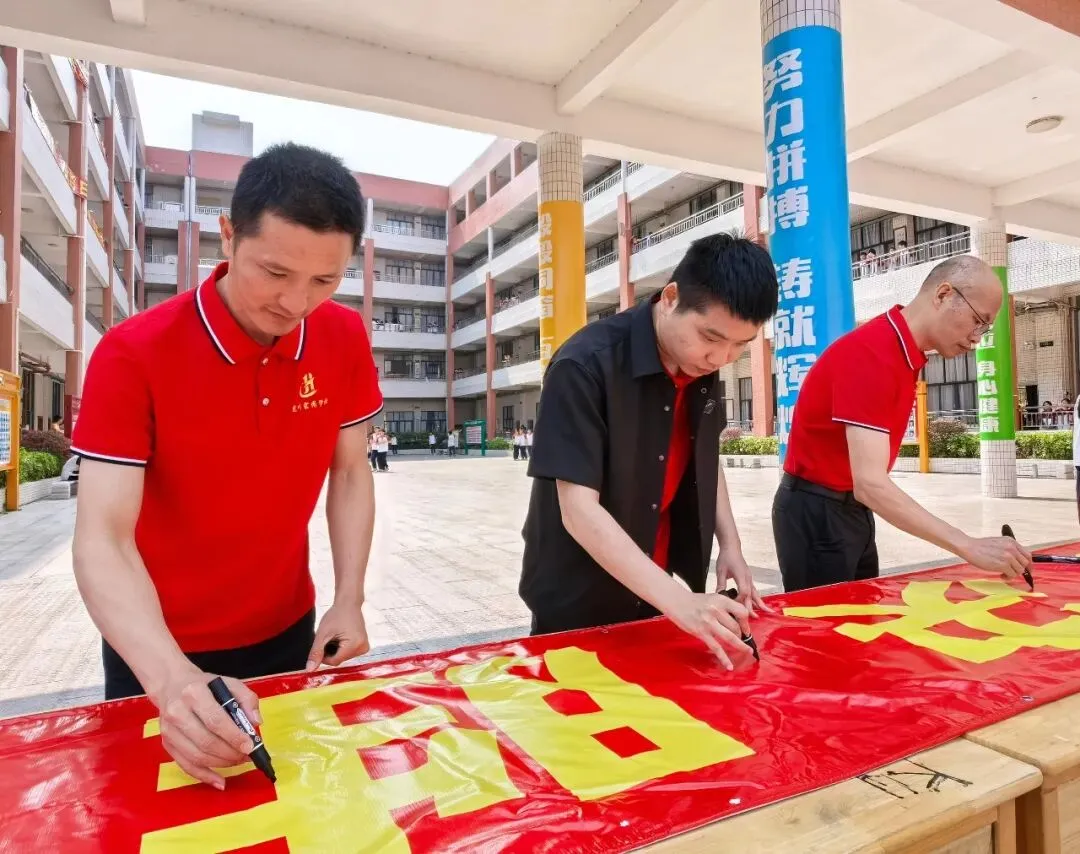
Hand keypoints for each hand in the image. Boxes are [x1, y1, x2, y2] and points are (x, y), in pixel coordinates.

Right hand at [149, 668, 259, 789]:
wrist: (172, 685)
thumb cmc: (204, 686)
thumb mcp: (229, 683)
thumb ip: (247, 699)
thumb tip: (256, 723)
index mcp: (194, 693)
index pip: (216, 720)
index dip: (234, 736)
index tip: (250, 746)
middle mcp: (177, 712)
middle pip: (206, 741)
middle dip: (230, 753)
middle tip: (247, 756)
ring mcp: (169, 731)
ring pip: (197, 756)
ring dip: (221, 764)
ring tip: (238, 761)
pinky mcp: (167, 744)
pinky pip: (186, 766)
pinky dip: (205, 776)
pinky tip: (220, 781)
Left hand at [307, 601, 369, 669]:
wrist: (349, 604)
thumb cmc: (336, 615)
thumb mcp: (322, 634)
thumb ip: (316, 652)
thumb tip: (310, 669)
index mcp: (354, 645)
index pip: (334, 662)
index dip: (324, 655)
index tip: (322, 643)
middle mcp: (362, 648)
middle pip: (339, 660)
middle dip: (331, 651)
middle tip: (330, 637)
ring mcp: (364, 647)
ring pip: (343, 658)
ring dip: (336, 650)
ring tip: (337, 635)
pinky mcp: (364, 646)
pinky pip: (348, 654)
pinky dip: (342, 648)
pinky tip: (342, 637)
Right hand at [664, 590, 751, 669]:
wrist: (677, 602)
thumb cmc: (696, 602)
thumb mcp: (714, 599)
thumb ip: (726, 608)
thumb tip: (740, 623)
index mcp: (721, 600)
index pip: (742, 612)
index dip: (746, 622)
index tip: (746, 629)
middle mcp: (716, 610)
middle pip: (736, 627)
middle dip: (741, 635)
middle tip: (742, 639)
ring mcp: (708, 622)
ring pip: (730, 637)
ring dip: (740, 646)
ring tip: (747, 651)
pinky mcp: (701, 632)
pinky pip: (716, 648)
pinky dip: (724, 658)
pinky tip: (729, 666)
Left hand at [715, 545, 771, 616]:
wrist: (732, 548)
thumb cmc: (726, 557)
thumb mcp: (721, 571)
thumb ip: (720, 584)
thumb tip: (719, 596)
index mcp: (741, 575)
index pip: (744, 591)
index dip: (740, 600)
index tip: (734, 606)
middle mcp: (747, 578)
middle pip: (751, 595)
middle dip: (752, 607)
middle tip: (754, 618)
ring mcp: (749, 579)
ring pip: (756, 593)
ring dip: (760, 603)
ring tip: (768, 612)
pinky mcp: (748, 579)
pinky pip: (754, 590)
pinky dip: (757, 598)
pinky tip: (760, 604)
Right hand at [961, 536, 1031, 579]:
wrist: (969, 547)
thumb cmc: (980, 546)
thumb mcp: (999, 543)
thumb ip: (1009, 549)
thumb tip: (1016, 561)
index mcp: (1012, 542)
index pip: (1027, 554)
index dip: (1028, 564)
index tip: (1026, 569)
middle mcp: (1012, 548)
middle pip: (1025, 563)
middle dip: (1021, 570)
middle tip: (1014, 573)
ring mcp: (1008, 556)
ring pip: (1020, 570)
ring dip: (1013, 574)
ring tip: (1004, 574)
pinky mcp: (1003, 564)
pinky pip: (1012, 575)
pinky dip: (1008, 577)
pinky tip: (1001, 576)